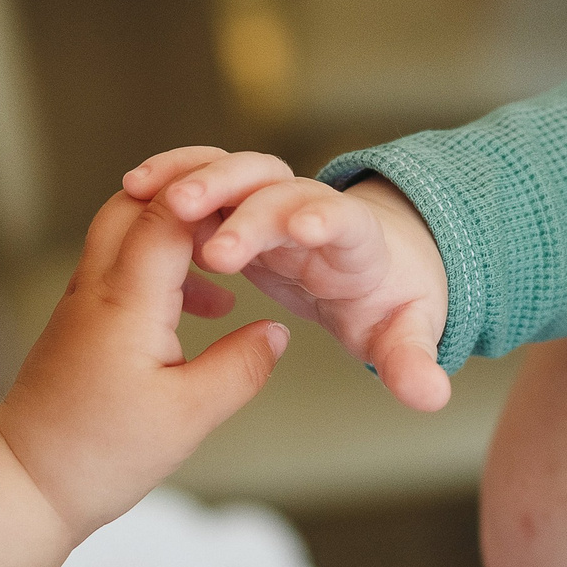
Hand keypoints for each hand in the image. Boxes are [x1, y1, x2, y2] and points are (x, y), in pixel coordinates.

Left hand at [0, 190, 286, 536]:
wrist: (25, 479)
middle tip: (244, 212)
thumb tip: (277, 332)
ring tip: (232, 258)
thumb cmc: (102, 452)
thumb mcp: (189, 417)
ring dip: (179, 227)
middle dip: (191, 194)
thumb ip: (239, 367)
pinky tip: (209, 303)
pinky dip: (167, 262)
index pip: (166, 215)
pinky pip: (125, 262)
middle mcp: (98, 285)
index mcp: (126, 301)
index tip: (256, 203)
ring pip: (126, 226)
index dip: (211, 197)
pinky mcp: (83, 317)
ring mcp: (84, 297)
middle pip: (137, 199)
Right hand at [124, 148, 452, 410]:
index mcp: (357, 246)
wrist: (373, 269)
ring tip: (153, 198)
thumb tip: (431, 395)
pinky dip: (174, 175)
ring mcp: (272, 204)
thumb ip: (412, 363)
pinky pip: (205, 181)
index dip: (325, 219)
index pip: (345, 221)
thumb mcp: (402, 337)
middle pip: (281, 188)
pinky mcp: (239, 209)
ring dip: (198, 178)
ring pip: (237, 171)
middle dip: (247, 209)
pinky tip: (134, 189)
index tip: (304, 229)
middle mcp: (311, 211)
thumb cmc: (386, 305)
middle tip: (212, 247)